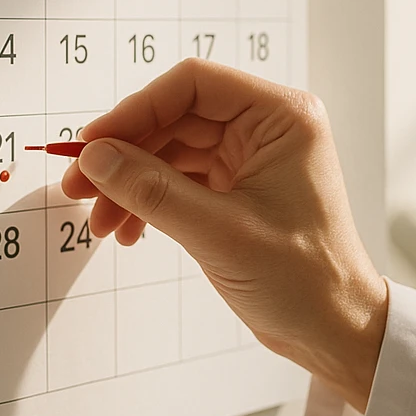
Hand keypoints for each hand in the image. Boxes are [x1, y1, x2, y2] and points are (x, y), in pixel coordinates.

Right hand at [62, 59, 388, 411]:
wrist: (335, 330)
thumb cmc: (306, 280)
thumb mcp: (219, 232)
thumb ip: (152, 190)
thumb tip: (96, 157)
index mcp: (282, 117)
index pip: (193, 86)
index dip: (136, 110)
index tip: (93, 143)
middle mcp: (267, 128)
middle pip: (175, 117)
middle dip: (125, 153)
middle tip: (80, 186)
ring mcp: (251, 158)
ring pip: (171, 150)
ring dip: (130, 183)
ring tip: (102, 222)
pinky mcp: (237, 188)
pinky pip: (179, 179)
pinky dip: (149, 201)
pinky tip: (129, 230)